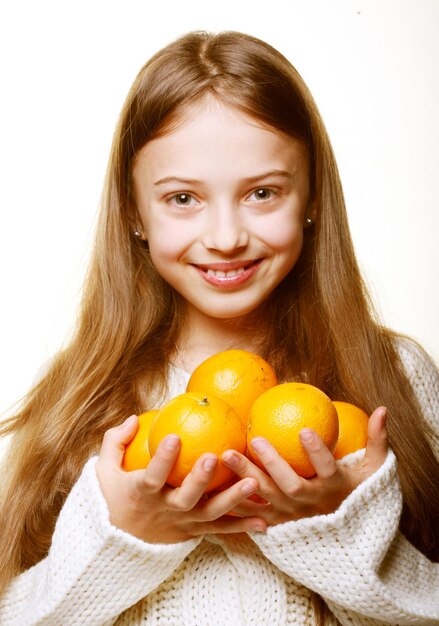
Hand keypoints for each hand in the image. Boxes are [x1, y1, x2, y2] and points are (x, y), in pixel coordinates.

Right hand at [95, 415, 267, 543]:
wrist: (118, 543)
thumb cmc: (113, 498)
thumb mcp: (103, 471)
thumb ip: (115, 441)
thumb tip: (135, 418)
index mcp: (142, 493)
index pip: (151, 476)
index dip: (162, 459)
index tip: (174, 437)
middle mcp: (164, 510)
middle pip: (185, 498)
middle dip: (200, 479)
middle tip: (214, 457)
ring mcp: (182, 523)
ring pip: (210, 514)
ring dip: (233, 499)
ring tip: (253, 483)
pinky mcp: (194, 532)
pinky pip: (220, 530)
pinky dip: (242, 527)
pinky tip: (264, 522)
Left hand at [222, 406, 387, 524]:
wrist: (347, 540)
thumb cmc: (359, 493)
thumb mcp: (374, 469)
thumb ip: (376, 440)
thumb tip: (383, 409)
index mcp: (335, 487)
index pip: (327, 469)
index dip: (316, 452)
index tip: (304, 430)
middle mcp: (312, 504)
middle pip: (290, 486)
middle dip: (272, 464)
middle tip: (255, 438)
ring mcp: (292, 516)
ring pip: (266, 498)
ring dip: (245, 477)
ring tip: (226, 453)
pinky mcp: (276, 524)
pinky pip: (252, 514)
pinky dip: (233, 501)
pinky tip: (214, 482)